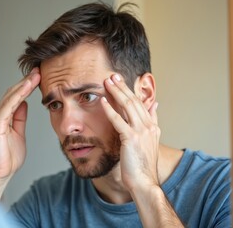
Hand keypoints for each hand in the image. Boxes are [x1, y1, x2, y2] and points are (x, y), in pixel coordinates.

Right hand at [0, 68, 39, 200]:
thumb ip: (19, 118)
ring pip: (10, 96)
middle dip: (26, 81)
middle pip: (13, 93)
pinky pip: (8, 106)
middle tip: (39, 70)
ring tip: (36, 74)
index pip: (16, 97)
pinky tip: (27, 87)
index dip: (26, 86)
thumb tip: (24, 103)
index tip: (39, 76)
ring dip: (24, 84)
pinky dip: (18, 95)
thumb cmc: (7, 158)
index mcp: (3, 118)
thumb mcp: (18, 134)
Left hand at [101, 74, 159, 191]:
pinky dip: (109, 110)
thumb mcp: (150, 140)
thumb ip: (152, 121)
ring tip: (107, 82)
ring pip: (128, 106)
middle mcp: (149, 126)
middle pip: (134, 101)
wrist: (144, 182)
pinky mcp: (131, 138)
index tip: (121, 80)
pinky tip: (102, 101)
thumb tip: (155, 105)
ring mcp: (141, 131)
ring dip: (116, 92)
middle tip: (112, 75)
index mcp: (152, 126)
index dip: (130, 90)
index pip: (140, 103)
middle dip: (122, 87)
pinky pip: (119, 120)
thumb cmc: (143, 165)